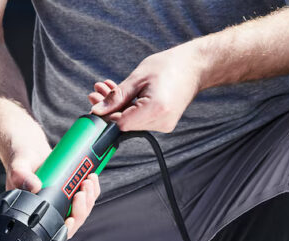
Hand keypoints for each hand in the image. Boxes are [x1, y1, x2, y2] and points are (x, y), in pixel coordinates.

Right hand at [5, 139, 99, 238]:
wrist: (31, 153)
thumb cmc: (22, 164)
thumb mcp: (18, 168)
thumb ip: (22, 177)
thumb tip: (34, 186)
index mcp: (36, 212)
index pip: (53, 231)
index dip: (65, 229)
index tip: (70, 219)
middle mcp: (53, 210)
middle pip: (74, 220)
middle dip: (82, 208)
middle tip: (81, 192)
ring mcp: (65, 202)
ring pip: (84, 209)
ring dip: (90, 197)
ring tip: (88, 180)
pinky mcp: (73, 191)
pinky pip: (88, 196)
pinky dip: (93, 189)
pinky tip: (91, 177)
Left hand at [89, 45, 205, 131]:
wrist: (194, 67)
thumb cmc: (168, 66)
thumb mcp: (137, 78)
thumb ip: (116, 97)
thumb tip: (96, 110)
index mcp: (156, 109)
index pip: (120, 123)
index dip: (105, 114)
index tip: (94, 100)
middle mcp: (162, 122)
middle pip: (125, 124)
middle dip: (109, 108)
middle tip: (97, 91)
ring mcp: (165, 125)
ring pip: (131, 122)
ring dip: (118, 106)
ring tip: (109, 88)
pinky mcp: (164, 124)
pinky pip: (140, 119)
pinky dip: (130, 108)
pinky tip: (123, 94)